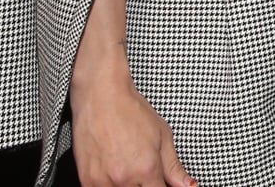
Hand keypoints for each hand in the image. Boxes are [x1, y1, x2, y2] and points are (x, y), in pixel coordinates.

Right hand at [68, 68, 194, 186]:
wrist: (100, 97)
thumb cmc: (131, 111)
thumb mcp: (162, 136)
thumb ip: (174, 168)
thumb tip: (189, 186)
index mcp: (147, 168)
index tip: (161, 183)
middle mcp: (124, 179)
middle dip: (145, 186)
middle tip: (144, 173)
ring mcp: (102, 182)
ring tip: (129, 169)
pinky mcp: (86, 180)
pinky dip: (110, 185)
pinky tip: (115, 172)